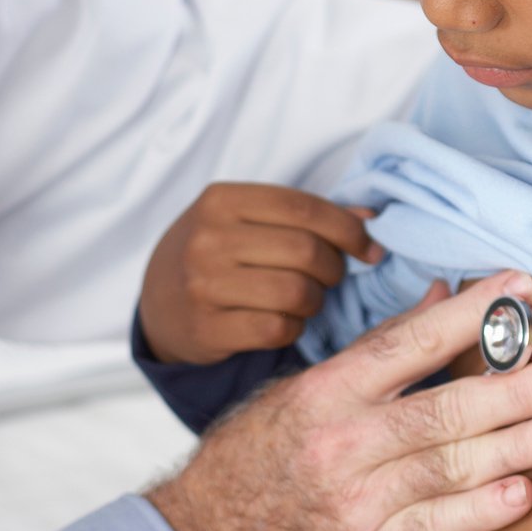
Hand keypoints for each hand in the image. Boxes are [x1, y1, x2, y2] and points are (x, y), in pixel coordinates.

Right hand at [139, 183, 382, 364]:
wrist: (159, 301)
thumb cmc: (217, 252)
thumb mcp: (246, 218)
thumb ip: (305, 215)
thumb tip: (372, 219)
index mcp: (220, 200)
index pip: (304, 208)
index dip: (348, 229)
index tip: (369, 248)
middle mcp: (207, 239)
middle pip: (306, 251)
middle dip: (334, 268)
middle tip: (331, 276)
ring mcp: (203, 285)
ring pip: (296, 293)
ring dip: (315, 301)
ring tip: (305, 298)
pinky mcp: (207, 329)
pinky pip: (277, 330)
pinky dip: (293, 328)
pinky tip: (284, 321)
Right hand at [148, 272, 531, 530]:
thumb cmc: (262, 452)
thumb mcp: (303, 388)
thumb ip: (378, 348)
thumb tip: (444, 297)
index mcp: (324, 391)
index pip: (406, 343)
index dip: (468, 315)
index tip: (521, 289)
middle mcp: (339, 443)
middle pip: (439, 409)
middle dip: (510, 390)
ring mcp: (353, 501)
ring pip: (446, 468)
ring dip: (514, 447)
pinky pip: (434, 528)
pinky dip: (481, 512)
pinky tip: (523, 493)